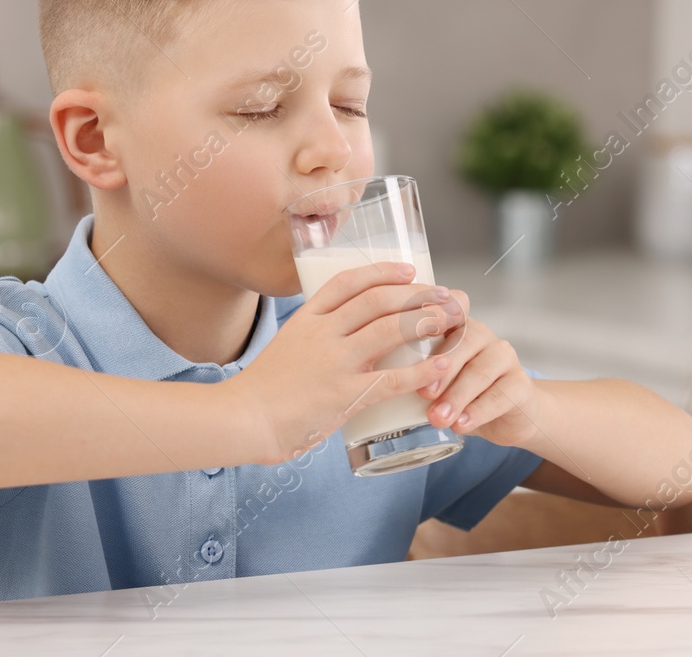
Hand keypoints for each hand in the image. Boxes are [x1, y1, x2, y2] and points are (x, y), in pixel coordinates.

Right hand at [227, 261, 464, 464]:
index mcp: (306, 319)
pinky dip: (421, 370)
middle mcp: (322, 333)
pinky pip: (391, 378)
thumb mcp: (286, 347)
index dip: (383, 272)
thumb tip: (349, 332)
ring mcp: (334, 362)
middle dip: (418, 294)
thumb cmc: (263, 390)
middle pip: (378, 300)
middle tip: (444, 296)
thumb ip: (316, 336)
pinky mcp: (344, 395)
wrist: (241, 420)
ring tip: (450, 321)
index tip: (410, 271)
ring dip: (426, 322)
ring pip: (389, 329)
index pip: (348, 281)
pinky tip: (440, 366)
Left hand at [415, 302, 540, 448]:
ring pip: (482, 370)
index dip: (430, 326)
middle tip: (423, 394)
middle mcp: (484, 336)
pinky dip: (479, 411)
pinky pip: (501, 395)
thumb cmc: (462, 395)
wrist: (507, 417)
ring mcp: (506, 358)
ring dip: (458, 395)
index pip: (445, 315)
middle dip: (442, 368)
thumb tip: (382, 387)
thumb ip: (416, 375)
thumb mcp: (436, 382)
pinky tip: (462, 424)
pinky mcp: (522, 384)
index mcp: (457, 328)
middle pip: (465, 341)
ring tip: (438, 419)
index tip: (408, 351)